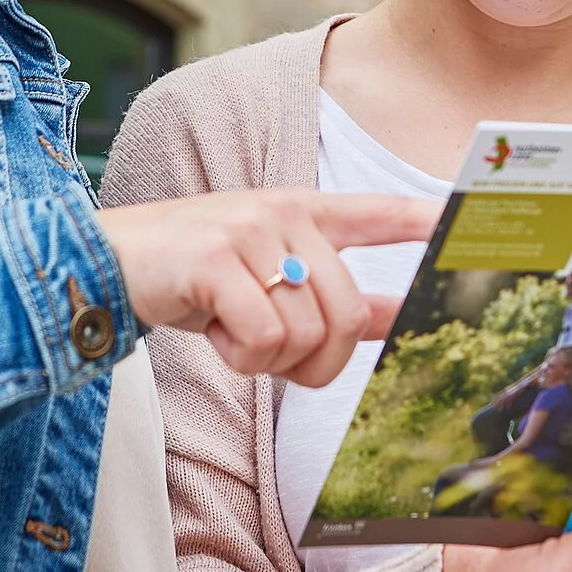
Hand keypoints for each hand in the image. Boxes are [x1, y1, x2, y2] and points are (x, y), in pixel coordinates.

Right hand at [97, 191, 438, 387]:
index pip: (376, 212)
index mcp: (301, 212)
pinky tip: (212, 332)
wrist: (104, 260)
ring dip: (268, 360)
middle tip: (273, 357)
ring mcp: (249, 231)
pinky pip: (263, 339)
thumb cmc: (193, 277)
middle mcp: (283, 213)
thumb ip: (330, 295)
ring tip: (233, 333)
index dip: (425, 220)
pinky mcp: (215, 259)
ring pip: (304, 333)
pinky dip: (240, 358)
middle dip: (318, 359)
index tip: (466, 220)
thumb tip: (395, 314)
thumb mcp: (264, 278)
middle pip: (346, 312)